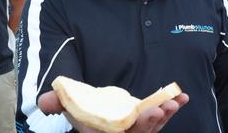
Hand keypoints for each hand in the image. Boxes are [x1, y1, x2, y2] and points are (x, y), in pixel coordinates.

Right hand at [38, 90, 188, 132]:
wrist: (94, 106)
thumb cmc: (80, 107)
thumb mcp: (68, 103)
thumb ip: (58, 102)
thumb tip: (43, 101)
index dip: (129, 129)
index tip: (139, 115)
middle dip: (149, 124)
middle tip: (159, 109)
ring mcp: (136, 130)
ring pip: (152, 129)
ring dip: (164, 117)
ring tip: (174, 103)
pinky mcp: (147, 121)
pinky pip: (161, 118)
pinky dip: (172, 108)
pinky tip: (183, 98)